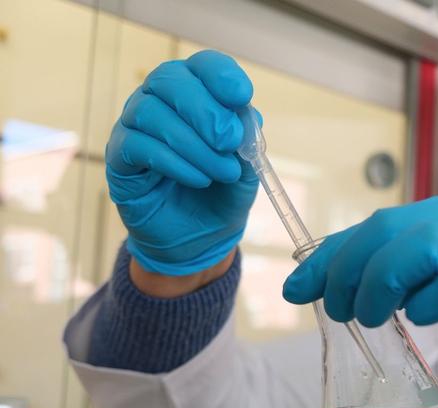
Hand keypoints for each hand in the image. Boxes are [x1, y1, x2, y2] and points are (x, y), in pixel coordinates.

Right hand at [106, 50, 259, 275]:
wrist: (199, 240)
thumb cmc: (220, 195)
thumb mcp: (246, 170)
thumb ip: (248, 143)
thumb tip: (247, 117)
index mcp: (196, 95)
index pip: (202, 66)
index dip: (220, 75)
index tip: (242, 96)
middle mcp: (160, 102)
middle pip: (170, 80)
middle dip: (206, 110)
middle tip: (230, 141)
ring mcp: (134, 127)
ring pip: (151, 112)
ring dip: (193, 143)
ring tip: (221, 172)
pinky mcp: (120, 158)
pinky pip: (136, 145)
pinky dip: (173, 161)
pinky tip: (198, 180)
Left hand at [283, 189, 437, 407]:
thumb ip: (407, 278)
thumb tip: (338, 285)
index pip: (381, 224)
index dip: (333, 255)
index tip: (299, 288)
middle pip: (395, 229)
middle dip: (351, 270)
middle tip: (340, 310)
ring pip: (427, 244)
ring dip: (385, 281)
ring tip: (373, 315)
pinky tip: (424, 316)